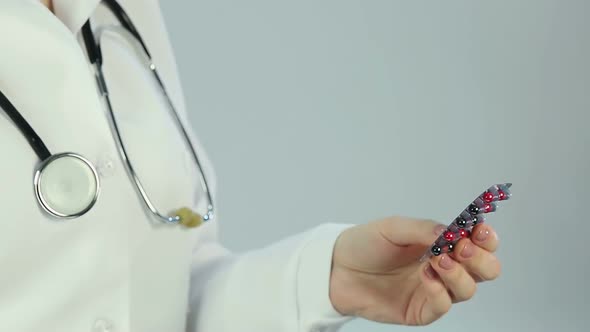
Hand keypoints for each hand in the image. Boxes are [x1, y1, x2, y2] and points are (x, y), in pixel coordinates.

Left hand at [329, 216, 500, 324]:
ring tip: (436, 261)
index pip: (478, 242)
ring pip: (468, 289)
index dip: (486, 238)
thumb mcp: (394, 227)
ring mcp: (434, 290)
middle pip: (485, 270)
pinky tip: (426, 278)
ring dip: (458, 274)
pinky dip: (440, 292)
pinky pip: (443, 306)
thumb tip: (454, 233)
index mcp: (441, 243)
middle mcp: (443, 267)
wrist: (337, 268)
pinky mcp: (420, 310)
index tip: (479, 231)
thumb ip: (425, 229)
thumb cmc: (365, 244)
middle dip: (481, 259)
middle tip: (462, 248)